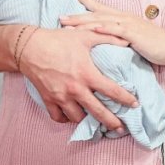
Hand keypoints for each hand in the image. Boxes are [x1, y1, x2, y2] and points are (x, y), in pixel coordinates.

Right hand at [18, 27, 136, 130]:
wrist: (29, 47)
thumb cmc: (58, 40)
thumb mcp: (85, 36)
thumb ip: (108, 38)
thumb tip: (127, 40)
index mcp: (87, 74)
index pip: (112, 90)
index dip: (126, 98)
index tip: (135, 104)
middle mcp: (75, 89)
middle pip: (97, 112)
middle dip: (111, 122)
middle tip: (121, 128)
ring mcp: (60, 97)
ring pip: (77, 118)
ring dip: (87, 120)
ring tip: (95, 121)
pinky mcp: (48, 99)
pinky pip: (58, 117)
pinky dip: (66, 119)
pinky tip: (72, 116)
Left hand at [63, 0, 164, 66]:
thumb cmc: (154, 45)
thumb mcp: (133, 38)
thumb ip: (119, 36)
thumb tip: (104, 39)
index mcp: (122, 18)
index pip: (100, 6)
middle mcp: (123, 17)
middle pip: (95, 14)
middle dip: (76, 15)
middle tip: (60, 17)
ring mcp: (129, 24)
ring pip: (102, 21)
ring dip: (84, 22)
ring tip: (69, 24)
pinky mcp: (134, 34)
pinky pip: (117, 30)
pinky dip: (104, 28)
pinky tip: (93, 28)